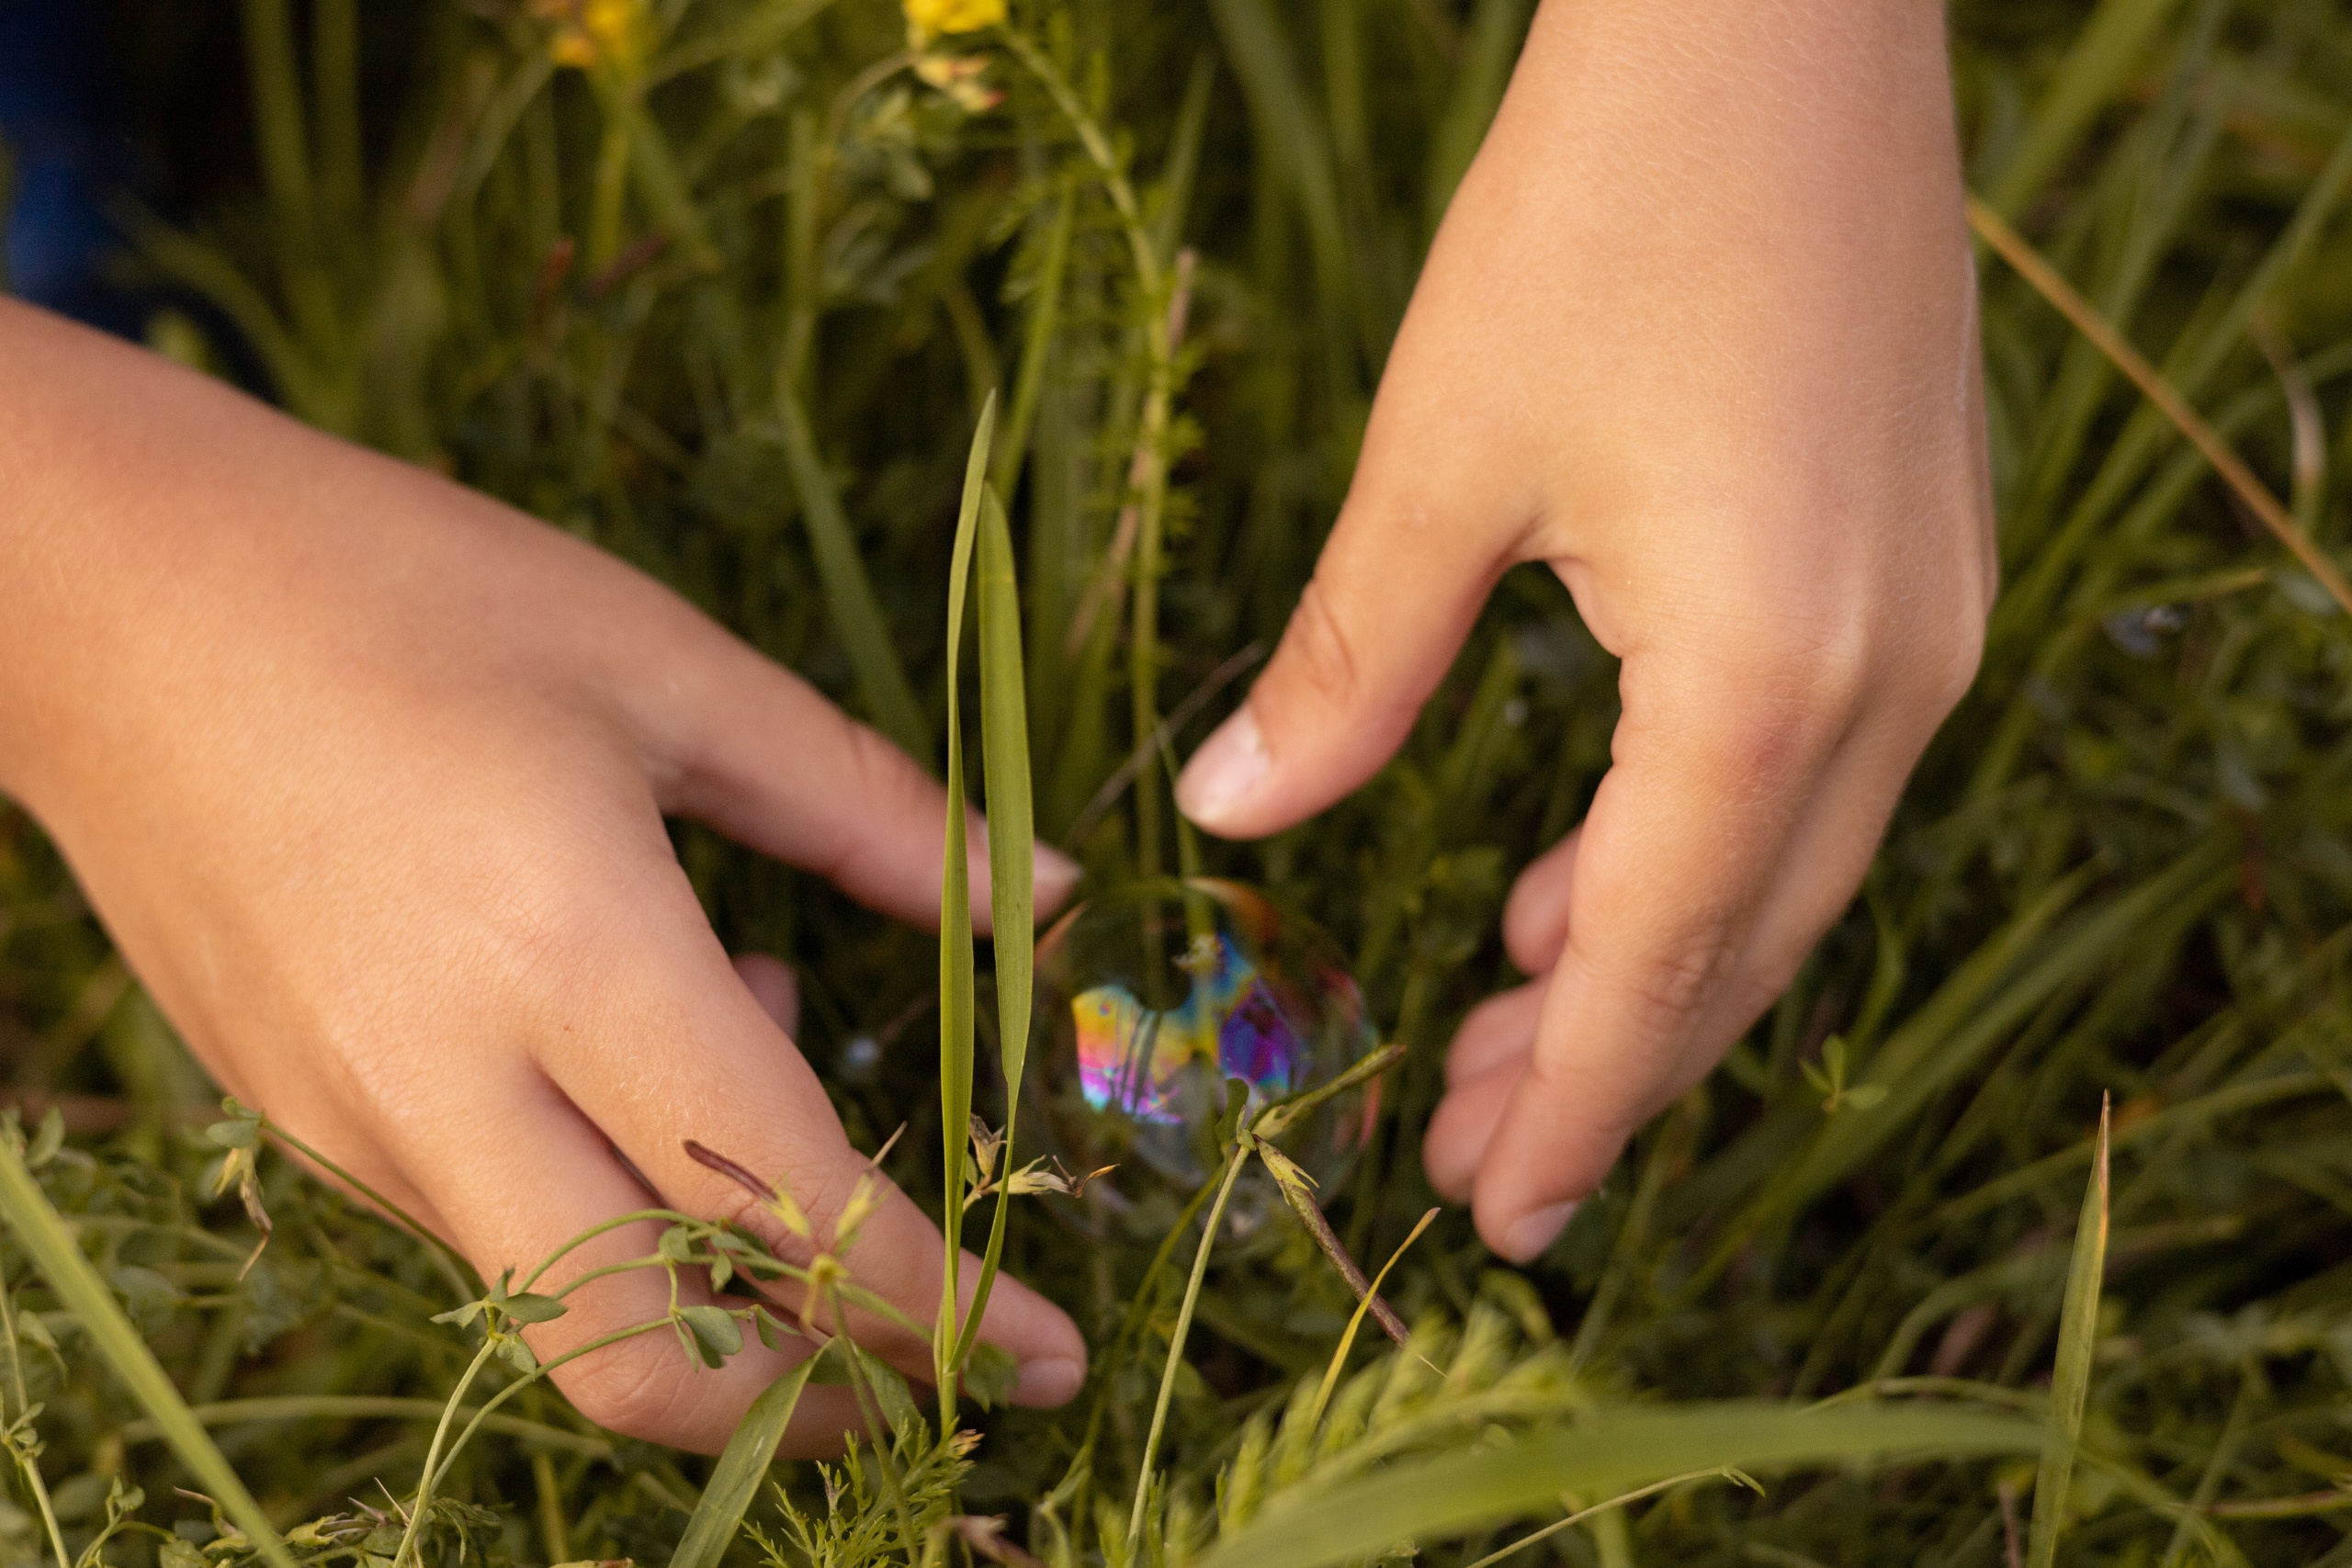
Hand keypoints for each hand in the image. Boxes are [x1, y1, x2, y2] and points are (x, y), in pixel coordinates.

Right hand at [0, 301, 1085, 1452]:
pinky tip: (640, 1031)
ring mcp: (348, 1121)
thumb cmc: (402, 589)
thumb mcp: (665, 666)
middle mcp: (440, 1083)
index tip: (1052, 1353)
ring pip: (562, 1299)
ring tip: (768, 1046)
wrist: (104, 593)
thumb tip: (1037, 903)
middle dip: (814, 1397)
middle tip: (932, 1349)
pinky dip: (607, 1197)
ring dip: (712, 1272)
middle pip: (644, 1360)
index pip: (785, 1204)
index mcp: (563, 952)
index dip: (938, 1303)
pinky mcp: (293, 1117)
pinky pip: (484, 1223)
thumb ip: (864, 807)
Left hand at [1175, 0, 1993, 1259]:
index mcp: (1762, 681)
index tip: (1500, 1220)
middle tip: (1480, 1168)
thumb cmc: (1601, 213)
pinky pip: (1808, 772)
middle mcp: (1883, 679)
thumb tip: (1229, 820)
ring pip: (1780, 870)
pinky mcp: (1917, 562)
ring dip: (1646, 965)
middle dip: (1605, 1068)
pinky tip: (1578, 873)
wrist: (1777, 24)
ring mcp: (1926, 620)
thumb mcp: (1441, 460)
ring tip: (1507, 1037)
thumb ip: (1347, 666)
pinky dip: (1692, 851)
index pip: (1651, 962)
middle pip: (1737, 945)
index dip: (1572, 1107)